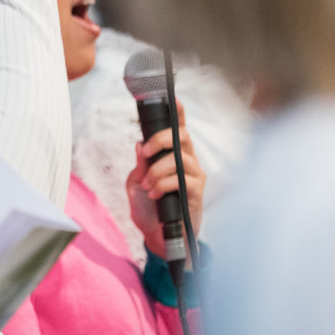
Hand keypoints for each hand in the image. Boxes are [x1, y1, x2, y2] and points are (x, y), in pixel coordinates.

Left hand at [126, 101, 205, 258]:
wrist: (157, 237)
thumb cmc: (149, 208)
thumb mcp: (137, 182)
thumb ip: (141, 163)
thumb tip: (139, 144)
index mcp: (173, 155)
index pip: (178, 130)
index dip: (179, 113)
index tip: (174, 97)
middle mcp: (188, 161)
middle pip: (181, 136)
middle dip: (160, 140)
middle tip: (144, 152)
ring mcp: (195, 176)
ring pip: (179, 159)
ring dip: (157, 171)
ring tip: (147, 186)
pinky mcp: (197, 193)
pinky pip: (182, 179)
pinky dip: (163, 185)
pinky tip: (156, 194)